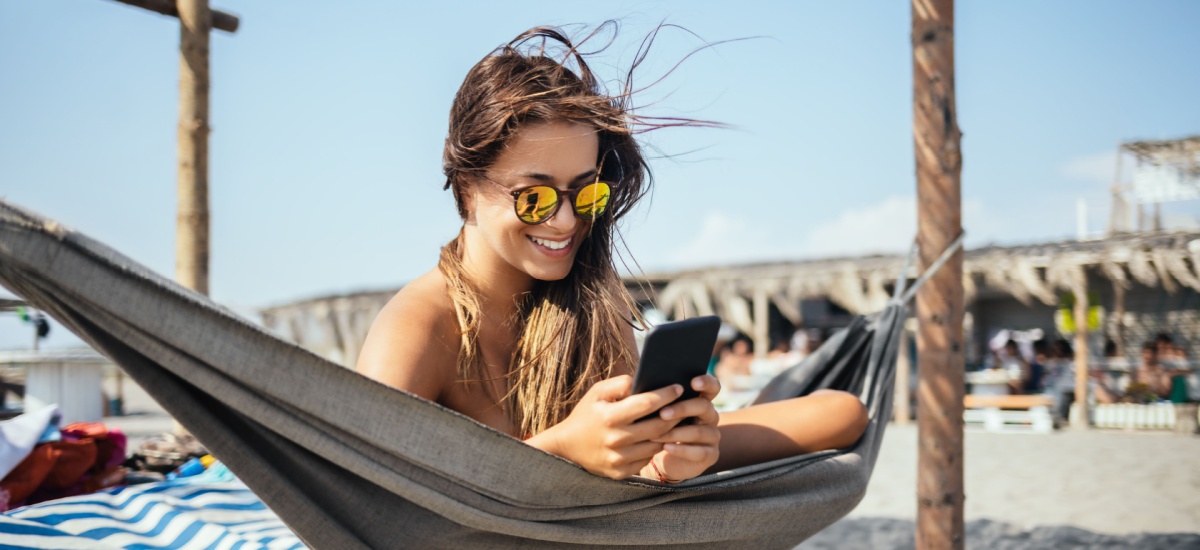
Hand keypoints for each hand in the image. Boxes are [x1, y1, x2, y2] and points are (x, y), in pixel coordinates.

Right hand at [526, 375, 682, 478]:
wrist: (567, 448)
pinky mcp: (622, 473)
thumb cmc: (586, 415)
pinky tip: (660, 437)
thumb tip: (643, 380)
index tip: (679, 388)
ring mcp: (619, 459)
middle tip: (685, 404)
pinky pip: (647, 459)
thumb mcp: (597, 393)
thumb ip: (620, 384)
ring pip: (656, 445)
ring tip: (678, 420)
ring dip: (669, 432)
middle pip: (658, 427)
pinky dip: (655, 447)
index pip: (647, 404)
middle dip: (675, 414)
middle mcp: (616, 440)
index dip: (666, 395)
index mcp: (610, 417)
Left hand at [641, 375, 721, 482]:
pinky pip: (700, 452)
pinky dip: (681, 450)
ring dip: (676, 433)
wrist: (662, 460)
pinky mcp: (710, 455)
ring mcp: (712, 436)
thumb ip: (654, 397)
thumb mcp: (656, 412)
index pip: (712, 387)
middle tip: (662, 413)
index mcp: (701, 400)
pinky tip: (666, 447)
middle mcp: (710, 416)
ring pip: (699, 431)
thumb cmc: (659, 429)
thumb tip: (636, 383)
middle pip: (704, 406)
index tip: (693, 382)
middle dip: (682, 408)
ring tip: (655, 435)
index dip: (706, 382)